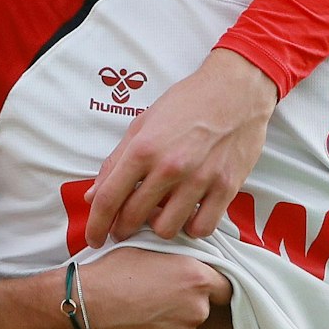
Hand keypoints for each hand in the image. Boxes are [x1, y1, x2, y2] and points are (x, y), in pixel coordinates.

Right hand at [76, 248, 232, 328]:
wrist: (84, 307)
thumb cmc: (112, 271)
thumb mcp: (146, 246)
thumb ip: (176, 250)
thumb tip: (186, 237)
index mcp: (196, 279)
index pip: (224, 286)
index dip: (210, 285)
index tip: (194, 285)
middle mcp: (197, 311)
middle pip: (202, 308)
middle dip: (184, 303)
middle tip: (155, 295)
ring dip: (170, 323)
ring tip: (140, 312)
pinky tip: (135, 328)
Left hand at [84, 48, 274, 244]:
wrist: (236, 90)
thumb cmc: (187, 103)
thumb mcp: (142, 124)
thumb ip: (115, 162)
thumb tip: (92, 195)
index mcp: (143, 149)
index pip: (108, 198)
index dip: (96, 225)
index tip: (95, 238)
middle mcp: (169, 167)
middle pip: (134, 217)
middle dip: (123, 229)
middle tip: (124, 228)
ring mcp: (199, 179)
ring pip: (168, 229)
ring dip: (158, 228)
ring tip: (160, 216)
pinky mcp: (226, 188)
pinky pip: (202, 228)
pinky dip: (191, 228)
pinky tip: (188, 215)